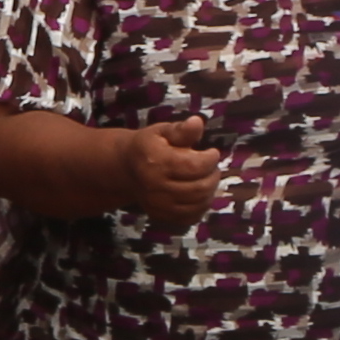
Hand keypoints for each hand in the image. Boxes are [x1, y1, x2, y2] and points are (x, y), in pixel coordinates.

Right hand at [111, 118, 225, 220]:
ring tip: (206, 178)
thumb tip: (197, 122)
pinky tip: (199, 194)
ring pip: (197, 204)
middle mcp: (156, 187)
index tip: (212, 152)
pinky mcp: (162, 216)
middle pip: (199, 188)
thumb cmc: (149, 146)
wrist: (126, 168)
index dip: (210, 159)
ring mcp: (158, 205)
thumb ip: (181, 130)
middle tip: (212, 167)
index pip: (195, 166)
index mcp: (157, 162)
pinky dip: (201, 206)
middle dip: (213, 176)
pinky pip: (191, 217)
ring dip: (210, 191)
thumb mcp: (162, 131)